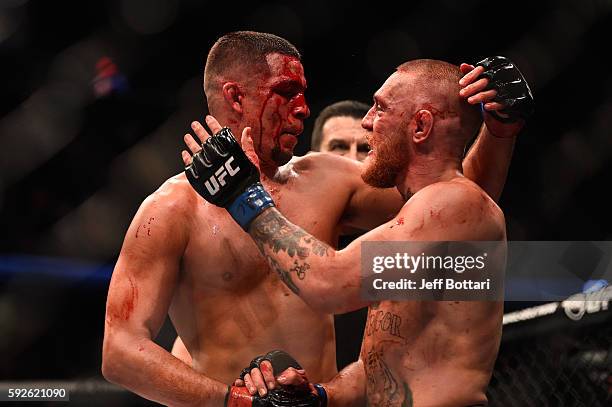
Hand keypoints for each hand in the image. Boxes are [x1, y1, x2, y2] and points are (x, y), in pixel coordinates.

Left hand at [181, 115, 273, 229]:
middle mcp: (215, 155)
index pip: (218, 132)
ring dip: (190, 142)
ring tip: (186, 136)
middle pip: (205, 139)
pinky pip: (191, 165)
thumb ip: (247, 144)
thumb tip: (246, 129)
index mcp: (227, 149)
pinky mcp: (201, 175)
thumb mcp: (251, 159)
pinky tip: (184, 153)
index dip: (213, 124)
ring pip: (196, 150)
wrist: (242, 197)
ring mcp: (207, 165)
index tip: (207, 118)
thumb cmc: (248, 178)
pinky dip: (187, 158)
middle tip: (194, 124)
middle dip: (199, 130)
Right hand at [234, 362, 312, 396]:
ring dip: (249, 383)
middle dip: (258, 381)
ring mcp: (257, 376)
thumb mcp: (301, 381)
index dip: (267, 374)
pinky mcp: (251, 383)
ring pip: (248, 374)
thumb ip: (294, 376)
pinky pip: (241, 379)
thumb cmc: (299, 387)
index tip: (272, 386)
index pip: (266, 363)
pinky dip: (239, 382)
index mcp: (276, 363)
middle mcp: (265, 368)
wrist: (298, 395)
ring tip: (253, 393)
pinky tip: (239, 386)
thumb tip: (280, 378)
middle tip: (263, 393)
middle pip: (255, 369)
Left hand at [459, 56, 533, 137]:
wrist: (509, 98)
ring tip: (470, 101)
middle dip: (473, 87)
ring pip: (493, 92)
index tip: (461, 83)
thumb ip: (472, 72)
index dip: (471, 75)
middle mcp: (504, 75)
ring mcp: (509, 87)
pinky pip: (503, 102)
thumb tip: (462, 65)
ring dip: (480, 96)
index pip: (482, 69)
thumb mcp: (481, 78)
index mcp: (496, 67)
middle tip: (462, 93)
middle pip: (486, 80)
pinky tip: (485, 107)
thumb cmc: (490, 86)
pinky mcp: (513, 99)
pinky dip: (494, 104)